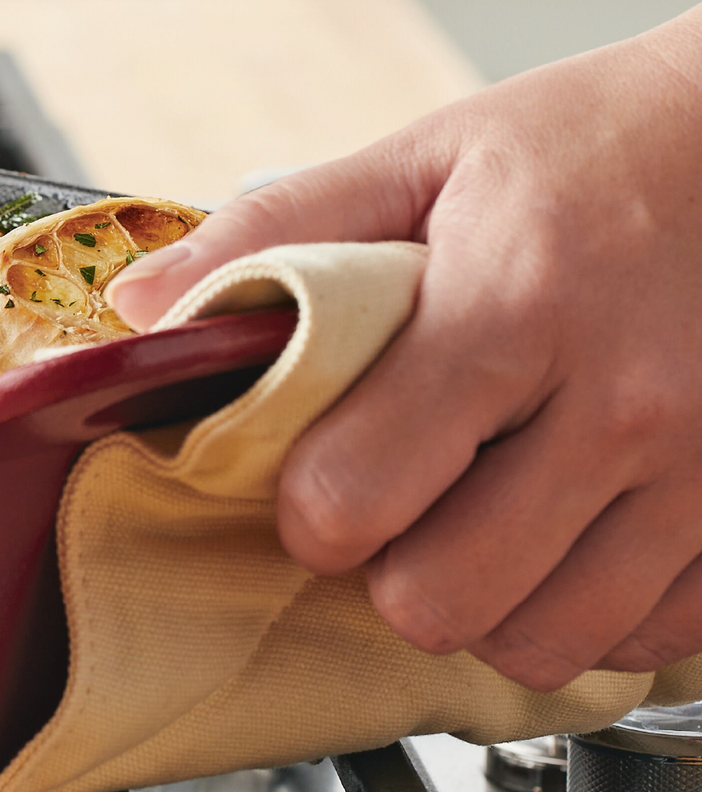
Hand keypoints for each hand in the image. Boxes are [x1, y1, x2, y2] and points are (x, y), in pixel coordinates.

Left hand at [106, 11, 701, 688]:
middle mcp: (621, 405)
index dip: (309, 507)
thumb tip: (141, 307)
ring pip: (543, 644)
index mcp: (515, 309)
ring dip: (488, 608)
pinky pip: (652, 642)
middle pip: (439, 600)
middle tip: (400, 511)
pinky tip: (570, 545)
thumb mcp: (429, 155)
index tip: (320, 475)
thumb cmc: (598, 147)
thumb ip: (277, 230)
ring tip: (481, 531)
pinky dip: (595, 616)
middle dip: (390, 572)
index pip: (352, 499)